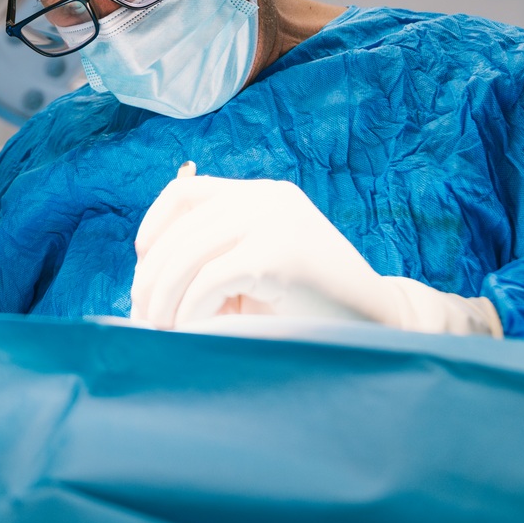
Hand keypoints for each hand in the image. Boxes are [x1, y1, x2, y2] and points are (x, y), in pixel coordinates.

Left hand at [131, 166, 501, 336]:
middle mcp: (265, 198)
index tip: (143, 265)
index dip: (153, 226)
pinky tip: (192, 330)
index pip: (186, 191)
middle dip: (151, 277)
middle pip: (179, 229)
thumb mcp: (261, 265)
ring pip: (187, 255)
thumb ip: (218, 256)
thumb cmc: (313, 306)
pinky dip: (191, 309)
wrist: (380, 323)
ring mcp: (274, 222)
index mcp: (261, 194)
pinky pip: (211, 280)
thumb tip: (145, 281)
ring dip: (165, 298)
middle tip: (144, 316)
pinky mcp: (278, 254)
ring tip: (162, 329)